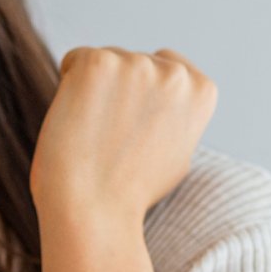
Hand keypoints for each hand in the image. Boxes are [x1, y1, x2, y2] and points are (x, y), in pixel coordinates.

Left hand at [30, 47, 217, 222]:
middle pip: (134, 62)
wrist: (95, 211)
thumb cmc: (130, 192)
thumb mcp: (178, 153)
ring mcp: (137, 65)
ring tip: (96, 135)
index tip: (136, 131)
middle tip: (113, 140)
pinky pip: (74, 61)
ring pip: (105, 62)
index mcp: (202, 92)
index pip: (168, 66)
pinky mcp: (98, 64)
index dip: (144, 97)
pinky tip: (78, 122)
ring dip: (94, 91)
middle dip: (119, 92)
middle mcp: (175, 74)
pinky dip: (68, 87)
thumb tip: (162, 97)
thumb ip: (177, 116)